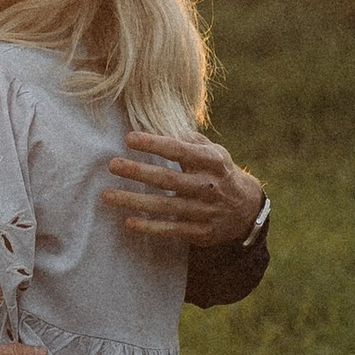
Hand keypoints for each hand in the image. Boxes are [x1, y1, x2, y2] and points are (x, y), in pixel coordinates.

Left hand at [104, 130, 265, 247]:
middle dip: (138, 171)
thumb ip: (189, 140)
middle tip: (112, 165)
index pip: (179, 150)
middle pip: (167, 178)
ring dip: (134, 201)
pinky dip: (150, 226)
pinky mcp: (200, 231)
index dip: (153, 144)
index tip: (129, 138)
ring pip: (164, 205)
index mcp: (212, 161)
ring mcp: (204, 210)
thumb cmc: (219, 172)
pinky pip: (171, 229)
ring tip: (107, 195)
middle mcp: (208, 185)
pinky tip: (129, 222)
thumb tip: (158, 123)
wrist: (246, 209)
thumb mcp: (213, 152)